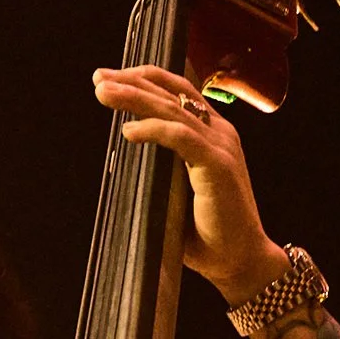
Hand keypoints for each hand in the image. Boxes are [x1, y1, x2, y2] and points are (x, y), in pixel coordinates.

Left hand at [93, 64, 289, 301]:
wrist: (241, 261)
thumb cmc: (208, 234)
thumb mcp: (177, 194)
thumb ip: (160, 171)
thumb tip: (124, 162)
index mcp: (211, 134)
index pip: (178, 92)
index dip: (144, 80)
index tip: (109, 79)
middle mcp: (219, 132)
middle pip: (172, 93)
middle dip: (132, 81)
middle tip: (99, 77)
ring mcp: (220, 147)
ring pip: (172, 110)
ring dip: (135, 99)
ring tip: (103, 93)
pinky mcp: (218, 166)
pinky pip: (182, 138)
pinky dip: (154, 130)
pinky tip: (128, 131)